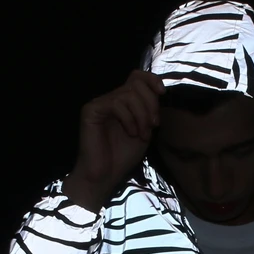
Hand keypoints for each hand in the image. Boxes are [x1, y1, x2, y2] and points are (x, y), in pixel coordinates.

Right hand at [63, 70, 165, 210]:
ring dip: (142, 115)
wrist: (104, 176)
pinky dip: (129, 118)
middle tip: (153, 125)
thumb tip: (158, 92)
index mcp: (123, 103)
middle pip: (135, 83)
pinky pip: (116, 103)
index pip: (136, 77)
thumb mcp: (144, 131)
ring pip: (128, 94)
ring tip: (142, 135)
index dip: (151, 80)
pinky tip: (131, 133)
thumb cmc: (122, 157)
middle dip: (150, 103)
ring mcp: (100, 104)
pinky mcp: (91, 110)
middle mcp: (111, 99)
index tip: (163, 93)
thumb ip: (149, 112)